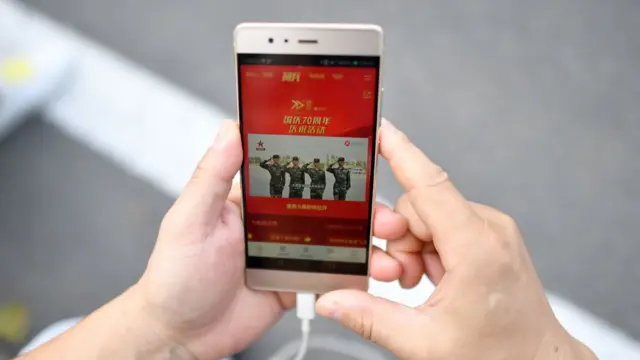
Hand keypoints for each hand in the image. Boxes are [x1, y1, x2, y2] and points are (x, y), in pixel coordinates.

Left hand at [131, 120, 407, 358]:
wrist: (180, 336)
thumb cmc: (174, 277)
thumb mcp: (189, 221)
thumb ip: (212, 177)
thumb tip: (230, 128)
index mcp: (251, 198)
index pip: (294, 169)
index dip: (327, 162)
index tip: (360, 157)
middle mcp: (275, 220)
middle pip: (327, 206)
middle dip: (362, 209)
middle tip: (385, 216)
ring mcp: (289, 252)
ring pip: (337, 241)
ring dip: (365, 246)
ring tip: (386, 256)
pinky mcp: (297, 283)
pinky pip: (332, 277)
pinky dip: (354, 278)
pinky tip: (372, 278)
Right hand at [316, 119, 596, 359]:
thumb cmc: (498, 355)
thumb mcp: (425, 343)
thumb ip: (371, 317)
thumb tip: (333, 300)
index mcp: (476, 249)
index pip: (429, 185)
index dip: (400, 153)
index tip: (380, 130)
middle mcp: (489, 229)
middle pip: (419, 207)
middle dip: (397, 238)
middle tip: (395, 275)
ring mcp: (492, 232)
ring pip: (428, 217)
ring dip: (412, 248)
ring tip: (418, 283)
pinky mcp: (489, 237)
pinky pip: (444, 227)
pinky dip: (428, 249)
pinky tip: (432, 278)